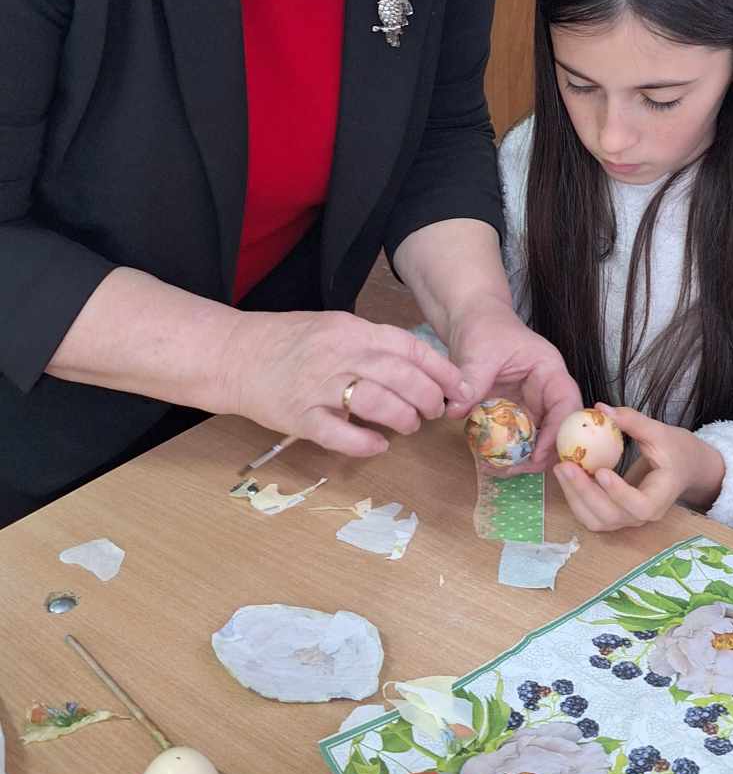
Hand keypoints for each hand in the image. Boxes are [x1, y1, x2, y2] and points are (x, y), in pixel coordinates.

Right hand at [222, 308, 468, 458]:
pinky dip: (366, 443)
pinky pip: (341, 435)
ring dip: (403, 419)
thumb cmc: (285, 341)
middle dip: (428, 398)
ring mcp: (318, 387)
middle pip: (401, 377)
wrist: (232, 354)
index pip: (408, 348)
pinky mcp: (300, 417)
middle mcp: (339, 355)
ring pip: (377, 404)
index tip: (458, 387)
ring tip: (408, 427)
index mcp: (350, 330)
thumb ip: (369, 344)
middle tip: (434, 412)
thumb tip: (413, 366)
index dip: (440, 370)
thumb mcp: (332, 328)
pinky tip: (378, 445)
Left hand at [446, 296, 580, 468]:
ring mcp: (531, 404)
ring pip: (537, 439)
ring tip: (496, 468)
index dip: (557, 433)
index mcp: (549, 371)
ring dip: (521, 458)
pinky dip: (505, 451)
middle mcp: (546, 391)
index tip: (536, 455)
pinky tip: (487, 459)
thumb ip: (472, 380)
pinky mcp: (513, 413)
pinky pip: (515, 438)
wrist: (470, 321)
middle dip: (540, 454)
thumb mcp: (479, 351)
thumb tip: (456, 409)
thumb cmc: (484, 327)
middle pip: (557, 429)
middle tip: (513, 469)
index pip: (567, 405)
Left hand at [555, 403, 724, 531]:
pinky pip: (591, 515)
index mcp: (661, 497)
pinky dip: (575, 499)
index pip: (640, 506)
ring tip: (561, 469)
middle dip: (584, 492)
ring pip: (596, 520)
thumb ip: (633, 421)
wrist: (684, 467)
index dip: (619, 493)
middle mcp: (644, 515)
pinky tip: (566, 476)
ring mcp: (628, 519)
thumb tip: (600, 408)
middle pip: (611, 515)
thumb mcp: (660, 432)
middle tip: (565, 466)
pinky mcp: (615, 516)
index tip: (602, 471)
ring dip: (574, 497)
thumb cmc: (676, 449)